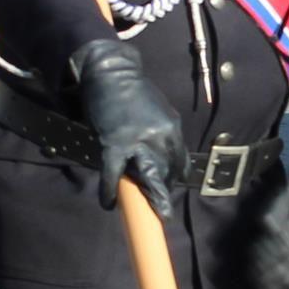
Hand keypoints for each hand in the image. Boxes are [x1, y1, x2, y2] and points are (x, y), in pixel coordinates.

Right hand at [65, 38, 185, 212]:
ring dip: (150, 198)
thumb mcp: (156, 110)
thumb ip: (161, 131)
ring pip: (148, 177)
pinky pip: (114, 174)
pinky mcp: (115, 144)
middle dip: (166, 192)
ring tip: (151, 215)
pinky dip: (109, 191)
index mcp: (172, 127)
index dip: (174, 176)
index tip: (168, 185)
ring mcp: (138, 141)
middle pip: (168, 172)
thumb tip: (159, 153)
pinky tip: (108, 203)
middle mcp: (160, 136)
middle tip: (164, 212)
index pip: (180, 160)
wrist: (110, 73)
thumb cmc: (131, 91)